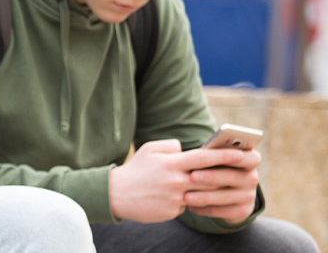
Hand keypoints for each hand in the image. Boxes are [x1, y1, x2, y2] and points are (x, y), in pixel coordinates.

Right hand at [109, 139, 252, 222]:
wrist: (115, 195)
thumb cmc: (135, 170)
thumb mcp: (149, 150)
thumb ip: (171, 147)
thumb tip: (186, 148)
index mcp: (171, 163)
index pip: (204, 158)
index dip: (224, 155)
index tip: (241, 153)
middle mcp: (176, 181)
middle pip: (210, 178)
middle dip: (227, 175)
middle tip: (244, 171)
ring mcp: (175, 198)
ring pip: (203, 194)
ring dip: (214, 190)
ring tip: (225, 186)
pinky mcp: (172, 212)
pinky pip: (189, 205)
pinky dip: (191, 201)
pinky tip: (188, 198)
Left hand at [185, 148, 261, 222]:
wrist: (220, 192)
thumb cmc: (212, 167)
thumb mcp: (213, 158)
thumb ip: (207, 153)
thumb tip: (178, 144)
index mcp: (249, 160)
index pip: (248, 157)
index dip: (232, 156)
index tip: (215, 156)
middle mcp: (252, 178)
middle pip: (232, 176)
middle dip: (211, 177)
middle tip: (192, 176)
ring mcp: (248, 195)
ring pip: (225, 196)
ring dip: (205, 197)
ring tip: (186, 197)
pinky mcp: (242, 211)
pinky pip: (223, 211)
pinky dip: (205, 209)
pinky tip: (191, 207)